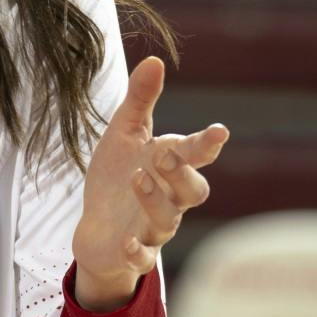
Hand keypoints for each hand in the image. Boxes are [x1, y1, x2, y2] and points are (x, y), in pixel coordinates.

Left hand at [70, 57, 229, 311]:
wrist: (97, 228)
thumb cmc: (117, 177)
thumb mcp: (123, 134)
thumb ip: (140, 100)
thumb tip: (155, 59)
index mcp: (169, 166)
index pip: (196, 154)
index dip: (208, 144)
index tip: (219, 130)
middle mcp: (170, 199)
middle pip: (193, 192)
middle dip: (183, 174)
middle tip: (166, 155)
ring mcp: (153, 227)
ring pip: (168, 220)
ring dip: (155, 200)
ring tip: (138, 178)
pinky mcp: (133, 251)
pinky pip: (143, 258)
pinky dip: (137, 251)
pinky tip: (127, 241)